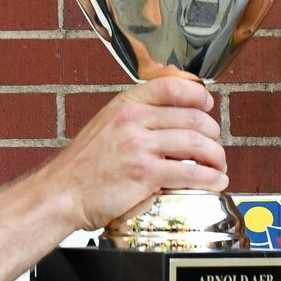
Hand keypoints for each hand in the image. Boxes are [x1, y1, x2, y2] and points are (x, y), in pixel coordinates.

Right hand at [52, 78, 225, 232]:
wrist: (61, 193)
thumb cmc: (82, 166)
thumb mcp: (105, 126)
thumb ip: (134, 118)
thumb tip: (168, 117)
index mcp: (125, 105)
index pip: (171, 87)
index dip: (196, 95)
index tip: (207, 105)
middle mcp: (133, 121)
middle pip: (192, 117)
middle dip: (212, 132)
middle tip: (215, 145)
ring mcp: (139, 147)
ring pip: (195, 143)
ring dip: (216, 156)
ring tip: (219, 165)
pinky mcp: (145, 174)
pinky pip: (189, 172)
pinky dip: (209, 177)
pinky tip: (216, 181)